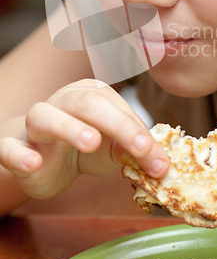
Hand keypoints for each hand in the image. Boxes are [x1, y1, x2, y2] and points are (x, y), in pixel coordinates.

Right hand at [0, 79, 168, 199]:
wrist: (39, 159)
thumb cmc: (80, 146)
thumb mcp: (111, 149)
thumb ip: (131, 150)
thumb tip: (158, 163)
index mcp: (90, 94)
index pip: (118, 107)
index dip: (139, 132)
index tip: (160, 161)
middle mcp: (63, 101)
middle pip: (88, 103)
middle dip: (117, 125)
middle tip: (139, 148)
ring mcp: (36, 122)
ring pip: (46, 116)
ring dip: (69, 127)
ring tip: (90, 143)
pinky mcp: (12, 144)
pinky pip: (9, 145)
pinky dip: (19, 153)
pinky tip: (33, 164)